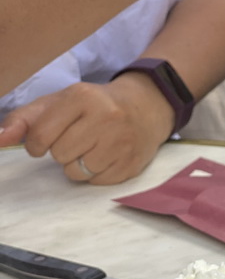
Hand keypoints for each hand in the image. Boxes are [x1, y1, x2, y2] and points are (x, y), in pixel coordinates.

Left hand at [0, 74, 176, 184]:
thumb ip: (24, 119)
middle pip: (59, 155)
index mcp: (82, 97)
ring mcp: (122, 141)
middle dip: (63, 150)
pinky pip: (97, 182)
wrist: (147, 106)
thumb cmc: (95, 105)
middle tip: (80, 137)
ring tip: (93, 147)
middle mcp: (106, 117)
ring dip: (78, 164)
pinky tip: (107, 155)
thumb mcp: (59, 102)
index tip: (49, 137)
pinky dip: (97, 172)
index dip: (38, 143)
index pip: (40, 137)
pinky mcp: (132, 163)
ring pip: (77, 172)